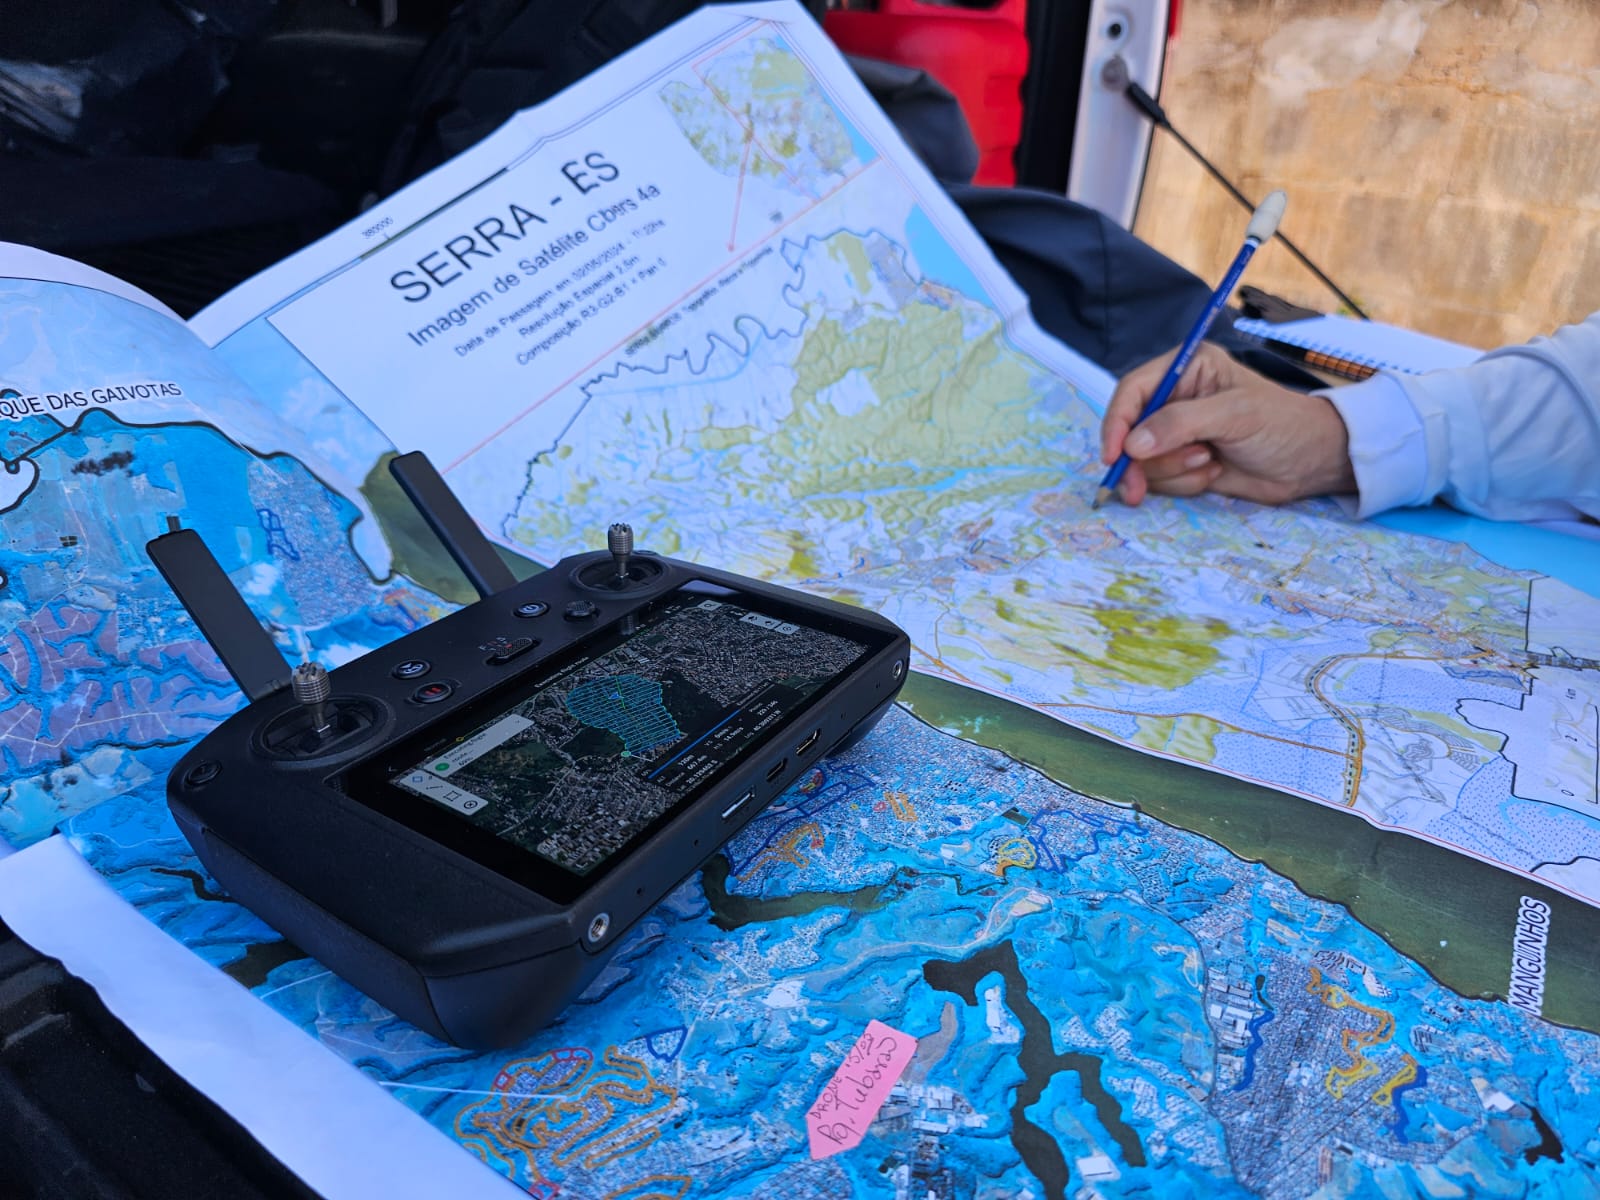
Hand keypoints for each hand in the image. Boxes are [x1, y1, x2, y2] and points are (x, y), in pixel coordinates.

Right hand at [1099, 342, 1357, 505]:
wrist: (1312, 464)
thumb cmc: (1283, 425)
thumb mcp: (1235, 415)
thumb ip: (1181, 424)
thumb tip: (1132, 444)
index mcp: (1187, 369)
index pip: (1134, 391)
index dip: (1117, 423)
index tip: (1113, 455)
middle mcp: (1176, 398)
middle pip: (1129, 431)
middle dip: (1141, 460)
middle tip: (1138, 489)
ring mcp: (1177, 433)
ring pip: (1142, 461)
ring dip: (1171, 471)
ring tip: (1210, 462)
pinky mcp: (1182, 462)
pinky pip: (1160, 480)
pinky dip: (1182, 484)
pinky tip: (1214, 473)